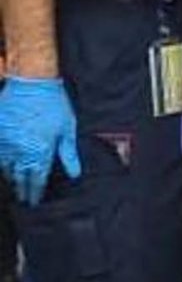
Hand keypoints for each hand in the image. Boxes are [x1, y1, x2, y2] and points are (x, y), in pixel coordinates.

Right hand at [0, 77, 79, 204]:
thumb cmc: (53, 103)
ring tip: (14, 184)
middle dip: (22, 189)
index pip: (37, 179)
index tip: (34, 201)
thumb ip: (69, 154)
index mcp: (40, 151)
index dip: (35, 192)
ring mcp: (6, 140)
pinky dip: (1, 159)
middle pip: (20, 176)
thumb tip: (75, 174)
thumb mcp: (67, 129)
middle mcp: (21, 149)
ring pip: (6, 166)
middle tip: (23, 199)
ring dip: (10, 176)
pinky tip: (4, 164)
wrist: (31, 80)